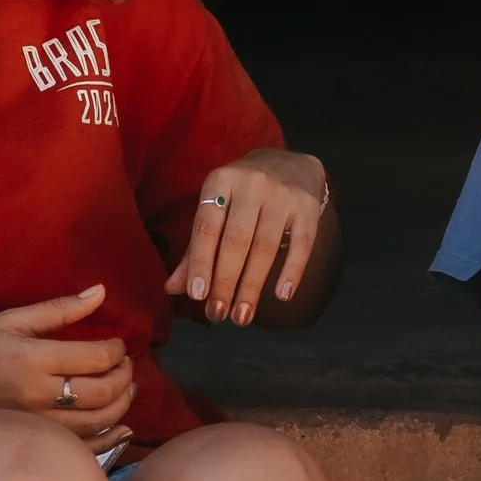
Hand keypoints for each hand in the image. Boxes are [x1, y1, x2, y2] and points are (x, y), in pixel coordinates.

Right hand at [0, 285, 134, 444]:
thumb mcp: (11, 321)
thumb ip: (59, 309)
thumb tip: (101, 291)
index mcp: (33, 360)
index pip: (95, 358)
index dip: (117, 351)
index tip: (117, 344)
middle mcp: (38, 396)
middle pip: (103, 392)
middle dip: (124, 376)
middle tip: (126, 365)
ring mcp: (38, 424)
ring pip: (98, 422)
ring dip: (122, 404)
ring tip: (125, 387)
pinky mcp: (35, 443)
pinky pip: (83, 448)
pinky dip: (110, 438)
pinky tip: (122, 427)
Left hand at [166, 149, 329, 322]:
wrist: (290, 164)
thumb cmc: (243, 195)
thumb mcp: (216, 210)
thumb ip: (196, 249)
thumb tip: (172, 289)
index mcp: (221, 181)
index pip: (207, 227)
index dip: (202, 263)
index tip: (198, 296)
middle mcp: (252, 183)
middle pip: (237, 240)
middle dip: (226, 282)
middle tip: (218, 315)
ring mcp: (283, 194)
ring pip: (266, 247)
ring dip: (252, 286)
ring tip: (242, 316)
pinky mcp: (308, 206)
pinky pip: (302, 244)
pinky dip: (292, 271)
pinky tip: (282, 296)